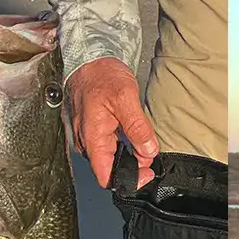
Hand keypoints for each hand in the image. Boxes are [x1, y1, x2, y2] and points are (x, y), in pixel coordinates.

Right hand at [66, 57, 158, 188]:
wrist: (90, 58)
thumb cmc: (102, 75)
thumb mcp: (125, 98)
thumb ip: (137, 127)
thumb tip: (148, 151)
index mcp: (92, 138)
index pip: (106, 177)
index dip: (128, 180)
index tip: (147, 172)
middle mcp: (87, 142)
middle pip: (110, 169)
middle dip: (133, 167)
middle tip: (150, 154)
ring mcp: (89, 137)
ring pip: (111, 158)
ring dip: (130, 156)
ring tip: (144, 144)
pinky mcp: (93, 131)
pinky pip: (109, 147)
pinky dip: (124, 147)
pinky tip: (134, 137)